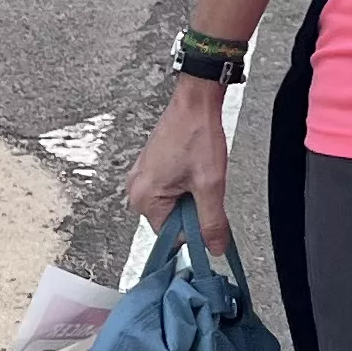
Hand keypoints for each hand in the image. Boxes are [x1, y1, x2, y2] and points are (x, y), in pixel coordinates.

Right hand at [122, 75, 233, 255]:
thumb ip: (212, 221)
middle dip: (192, 210)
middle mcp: (136, 189)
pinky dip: (185, 186)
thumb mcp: (210, 184)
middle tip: (204, 186)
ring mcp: (142, 178)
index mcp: (144, 198)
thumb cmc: (196, 134)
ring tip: (199, 173)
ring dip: (190, 197)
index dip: (195, 228)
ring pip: (173, 206)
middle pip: (171, 221)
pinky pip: (169, 191)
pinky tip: (194, 169)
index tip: (208, 212)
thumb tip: (215, 248)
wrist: (195, 101)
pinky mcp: (150, 169)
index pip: (171, 236)